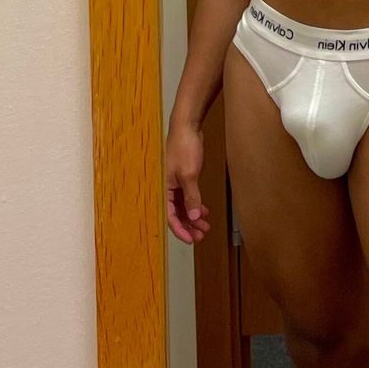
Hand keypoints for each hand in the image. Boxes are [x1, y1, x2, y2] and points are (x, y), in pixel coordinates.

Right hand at [165, 121, 210, 243]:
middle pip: (176, 213)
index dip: (180, 229)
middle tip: (201, 235)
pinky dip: (195, 205)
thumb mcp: (189, 175)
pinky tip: (204, 211)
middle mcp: (166, 188)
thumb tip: (193, 215)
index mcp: (163, 189)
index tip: (191, 240)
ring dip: (193, 216)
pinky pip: (187, 197)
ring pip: (182, 206)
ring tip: (205, 226)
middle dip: (189, 225)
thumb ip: (191, 197)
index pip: (169, 216)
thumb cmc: (184, 148)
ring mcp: (174, 183)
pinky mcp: (182, 178)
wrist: (187, 127)